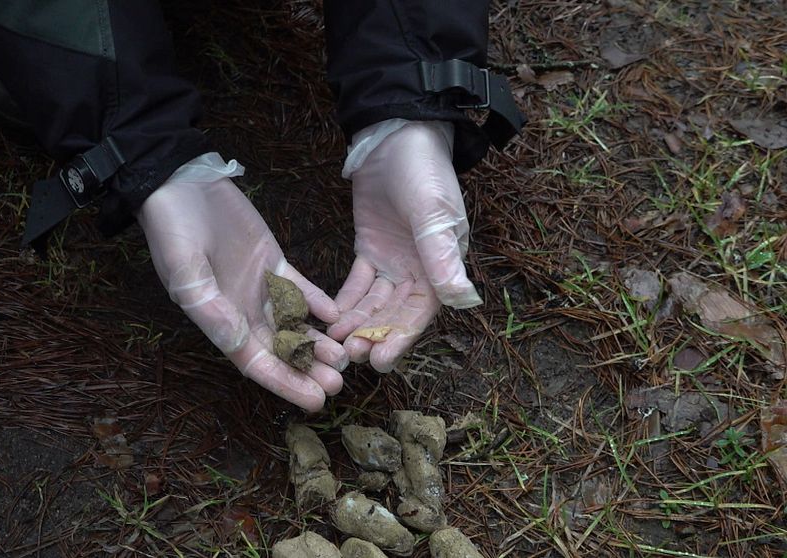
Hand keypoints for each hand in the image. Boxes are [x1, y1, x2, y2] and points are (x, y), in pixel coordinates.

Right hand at [137, 177, 347, 410]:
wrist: (178, 182)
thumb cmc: (173, 228)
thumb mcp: (185, 270)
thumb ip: (212, 308)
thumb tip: (237, 343)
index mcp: (217, 320)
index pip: (256, 362)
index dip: (285, 383)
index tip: (315, 401)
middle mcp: (241, 309)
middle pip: (281, 349)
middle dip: (309, 368)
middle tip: (338, 381)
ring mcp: (259, 286)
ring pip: (295, 323)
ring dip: (318, 340)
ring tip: (344, 355)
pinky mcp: (274, 261)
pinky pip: (300, 289)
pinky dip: (318, 302)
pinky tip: (337, 314)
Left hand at [328, 121, 481, 371]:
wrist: (396, 136)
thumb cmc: (424, 172)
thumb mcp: (433, 214)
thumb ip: (443, 257)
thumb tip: (463, 300)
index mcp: (443, 265)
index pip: (421, 312)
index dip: (401, 338)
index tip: (380, 360)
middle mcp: (420, 270)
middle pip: (395, 314)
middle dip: (373, 336)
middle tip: (348, 356)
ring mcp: (393, 261)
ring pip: (374, 304)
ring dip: (356, 324)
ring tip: (333, 343)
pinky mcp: (369, 250)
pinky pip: (357, 284)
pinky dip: (344, 302)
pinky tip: (328, 319)